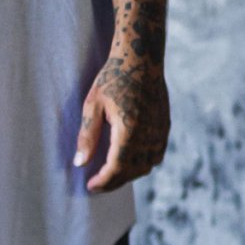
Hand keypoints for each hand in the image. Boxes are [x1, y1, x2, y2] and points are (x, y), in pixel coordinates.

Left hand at [73, 54, 169, 192]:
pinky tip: (130, 161)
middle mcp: (148, 135)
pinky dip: (143, 163)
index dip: (103, 182)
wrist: (141, 58)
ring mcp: (159, 131)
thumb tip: (80, 163)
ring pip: (147, 166)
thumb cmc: (113, 77)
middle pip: (132, 171)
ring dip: (129, 174)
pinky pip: (157, 155)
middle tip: (97, 184)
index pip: (116, 168)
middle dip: (114, 182)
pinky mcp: (165, 126)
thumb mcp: (92, 105)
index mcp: (129, 130)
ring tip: (111, 174)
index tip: (90, 186)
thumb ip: (87, 136)